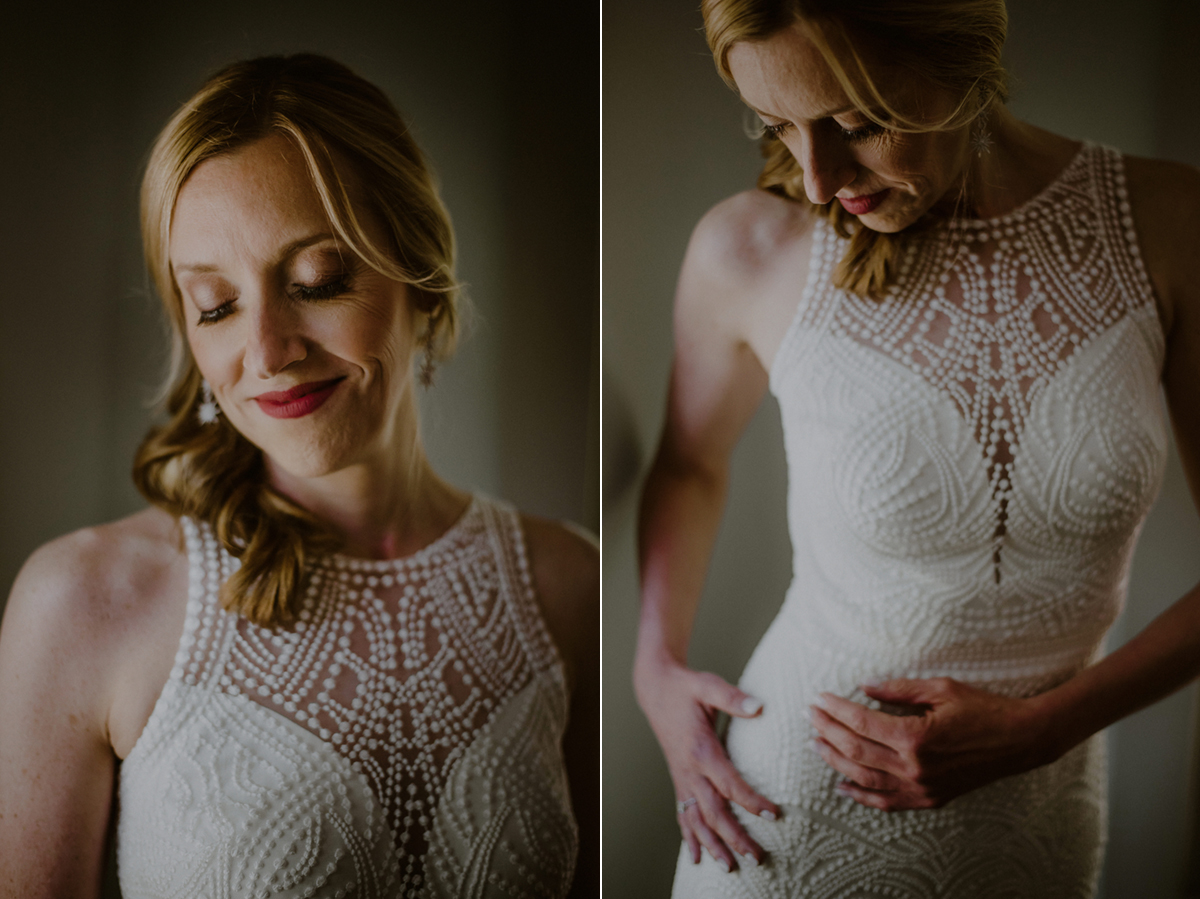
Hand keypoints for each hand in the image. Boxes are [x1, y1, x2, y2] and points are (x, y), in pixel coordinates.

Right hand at [634, 655, 779, 870]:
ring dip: (713, 843)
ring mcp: (682, 776)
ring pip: (696, 818)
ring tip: (729, 867)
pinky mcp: (679, 777)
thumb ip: (733, 698)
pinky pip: (683, 812)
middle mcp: (689, 768)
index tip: (774, 813)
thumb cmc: (685, 687)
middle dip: (734, 836)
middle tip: (756, 857)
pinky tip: (697, 856)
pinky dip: (690, 836)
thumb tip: (759, 706)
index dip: (751, 801)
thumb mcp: (707, 685)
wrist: (655, 687)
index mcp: (701, 749)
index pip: (729, 783)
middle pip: (712, 811)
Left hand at [808, 677, 1059, 811]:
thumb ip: (898, 690)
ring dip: (836, 761)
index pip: (862, 723)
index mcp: (916, 737)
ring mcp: (922, 788)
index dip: (836, 710)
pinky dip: (860, 795)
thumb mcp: (940, 688)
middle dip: (828, 731)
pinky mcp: (930, 799)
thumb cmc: (983, 708)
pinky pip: (887, 802)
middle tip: (811, 715)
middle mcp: (915, 767)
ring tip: (817, 743)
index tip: (819, 698)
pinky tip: (841, 785)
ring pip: (865, 779)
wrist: (1021, 740)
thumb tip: (863, 686)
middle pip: (856, 751)